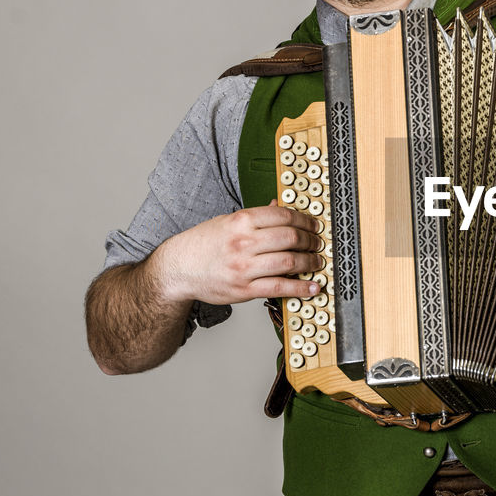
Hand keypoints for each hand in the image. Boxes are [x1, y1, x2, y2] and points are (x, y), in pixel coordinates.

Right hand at [152, 202, 324, 305]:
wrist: (177, 269)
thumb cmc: (203, 244)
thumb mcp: (226, 221)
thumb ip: (255, 217)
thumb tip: (280, 205)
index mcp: (239, 221)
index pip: (283, 215)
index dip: (305, 220)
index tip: (313, 224)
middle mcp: (243, 243)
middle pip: (290, 238)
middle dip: (311, 240)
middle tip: (318, 243)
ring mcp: (244, 268)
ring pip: (289, 262)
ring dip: (310, 262)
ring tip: (317, 261)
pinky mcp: (244, 290)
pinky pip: (279, 288)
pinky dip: (301, 288)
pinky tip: (313, 287)